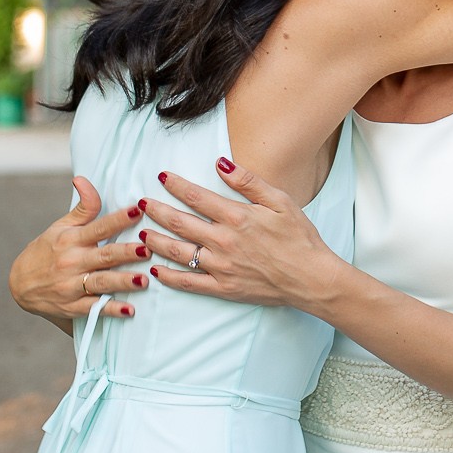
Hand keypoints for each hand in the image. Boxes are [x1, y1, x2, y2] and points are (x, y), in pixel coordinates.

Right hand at [8, 176, 150, 327]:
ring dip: (122, 282)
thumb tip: (83, 179)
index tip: (138, 211)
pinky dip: (111, 310)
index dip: (118, 219)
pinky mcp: (73, 307)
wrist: (20, 285)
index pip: (98, 227)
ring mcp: (72, 286)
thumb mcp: (60, 227)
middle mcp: (72, 262)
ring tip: (143, 280)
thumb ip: (82, 208)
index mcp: (71, 239)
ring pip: (101, 282)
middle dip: (126, 253)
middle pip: (104, 256)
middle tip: (148, 249)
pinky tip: (129, 310)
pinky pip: (95, 308)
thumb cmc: (46, 251)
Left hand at [138, 158, 348, 312]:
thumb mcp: (280, 202)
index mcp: (237, 217)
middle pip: (180, 223)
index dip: (176, 185)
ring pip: (178, 252)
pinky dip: (169, 277)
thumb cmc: (300, 238)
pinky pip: (188, 282)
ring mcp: (221, 267)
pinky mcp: (223, 288)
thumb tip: (221, 163)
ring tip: (142, 231)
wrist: (311, 278)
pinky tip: (156, 270)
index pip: (196, 197)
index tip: (161, 177)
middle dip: (157, 210)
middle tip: (141, 203)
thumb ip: (249, 182)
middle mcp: (223, 241)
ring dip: (156, 240)